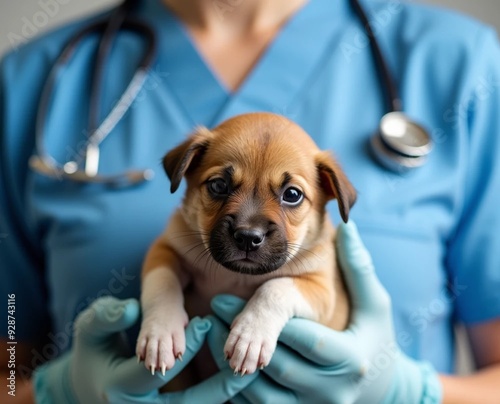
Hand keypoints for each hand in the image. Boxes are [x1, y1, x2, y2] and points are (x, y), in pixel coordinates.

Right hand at [33, 296, 257, 403]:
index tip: (204, 324)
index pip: (156, 371)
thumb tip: (130, 310)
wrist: (93, 382)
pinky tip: (240, 378)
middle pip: (187, 402)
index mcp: (119, 387)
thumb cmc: (94, 349)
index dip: (183, 348)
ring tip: (249, 370)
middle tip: (238, 359)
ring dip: (224, 393)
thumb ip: (106, 318)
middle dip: (216, 384)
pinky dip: (220, 396)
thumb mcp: (91, 329)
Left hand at [210, 221, 442, 403]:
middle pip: (278, 367)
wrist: (380, 387)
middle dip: (242, 337)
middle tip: (212, 309)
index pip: (304, 339)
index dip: (265, 319)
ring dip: (231, 364)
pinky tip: (223, 361)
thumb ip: (359, 266)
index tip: (226, 296)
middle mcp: (331, 390)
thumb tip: (349, 227)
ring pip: (262, 393)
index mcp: (351, 359)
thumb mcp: (375, 302)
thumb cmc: (375, 336)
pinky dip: (237, 389)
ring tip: (211, 333)